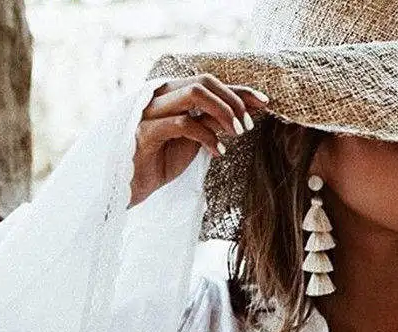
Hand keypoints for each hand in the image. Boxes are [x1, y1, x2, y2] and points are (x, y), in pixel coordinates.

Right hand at [130, 74, 268, 206]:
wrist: (132, 184)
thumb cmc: (163, 161)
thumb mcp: (197, 139)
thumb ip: (216, 122)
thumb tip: (248, 110)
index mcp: (173, 95)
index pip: (211, 83)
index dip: (240, 90)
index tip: (265, 102)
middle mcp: (162, 96)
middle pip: (204, 82)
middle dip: (233, 101)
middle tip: (248, 127)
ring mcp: (152, 111)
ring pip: (194, 94)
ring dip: (222, 112)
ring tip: (238, 134)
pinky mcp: (146, 131)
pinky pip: (182, 124)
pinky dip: (206, 136)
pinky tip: (218, 152)